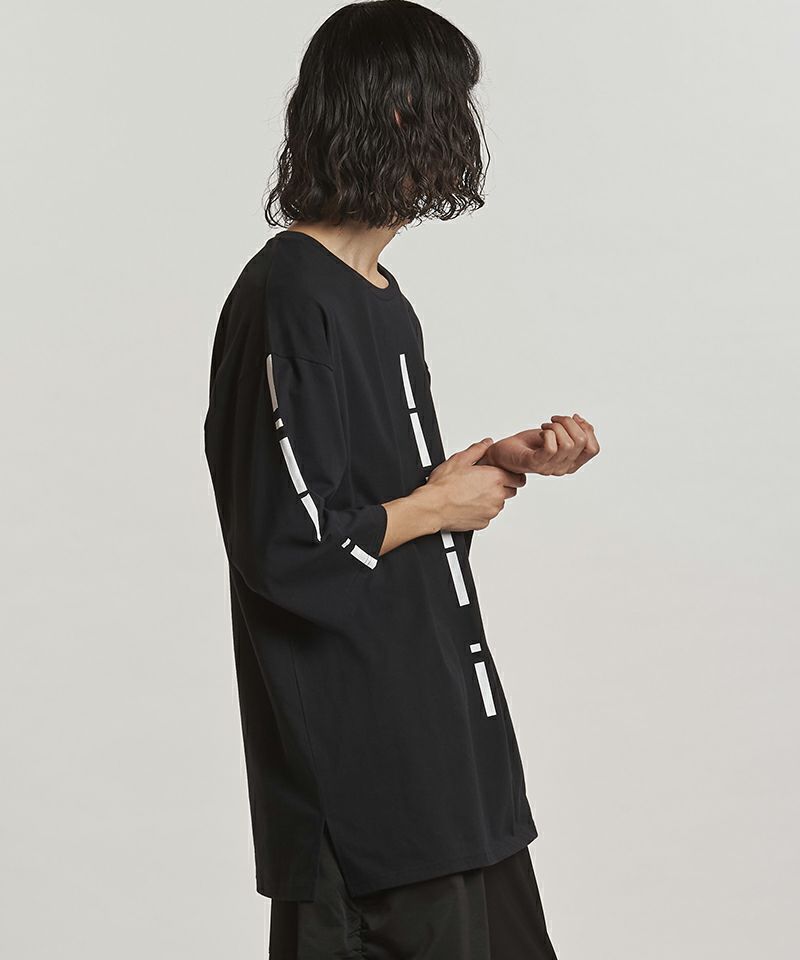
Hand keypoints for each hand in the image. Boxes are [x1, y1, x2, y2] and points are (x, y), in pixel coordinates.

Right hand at [421, 438, 525, 530]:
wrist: (433, 507)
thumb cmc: (444, 486)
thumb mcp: (460, 460)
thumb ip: (478, 450)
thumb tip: (486, 444)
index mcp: (495, 478)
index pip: (518, 477)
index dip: (510, 474)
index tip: (503, 474)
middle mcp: (497, 496)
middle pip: (511, 491)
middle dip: (502, 486)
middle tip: (485, 482)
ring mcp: (491, 511)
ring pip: (499, 504)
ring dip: (491, 498)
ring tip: (473, 493)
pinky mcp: (484, 522)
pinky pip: (488, 515)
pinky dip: (482, 510)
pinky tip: (469, 504)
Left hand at [482, 414, 599, 475]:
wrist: (503, 453)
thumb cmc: (528, 444)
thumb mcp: (556, 435)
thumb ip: (573, 431)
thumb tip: (583, 422)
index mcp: (571, 463)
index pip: (593, 449)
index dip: (587, 430)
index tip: (574, 419)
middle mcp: (563, 468)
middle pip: (581, 441)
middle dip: (569, 423)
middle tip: (554, 420)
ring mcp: (549, 468)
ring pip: (569, 443)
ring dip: (557, 426)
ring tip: (546, 426)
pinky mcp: (535, 464)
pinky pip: (551, 447)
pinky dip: (547, 433)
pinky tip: (540, 432)